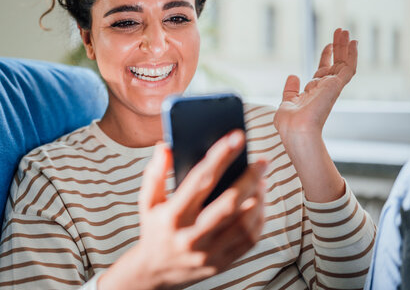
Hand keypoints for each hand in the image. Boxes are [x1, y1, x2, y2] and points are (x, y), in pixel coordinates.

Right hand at [98, 131, 266, 289]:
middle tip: (262, 160)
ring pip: (243, 223)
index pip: (199, 181)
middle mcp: (190, 236)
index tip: (236, 137)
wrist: (154, 273)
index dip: (220, 157)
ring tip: (262, 180)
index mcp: (172, 216)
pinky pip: (248, 241)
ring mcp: (207, 253)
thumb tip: (164, 146)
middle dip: (249, 178)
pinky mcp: (220, 264)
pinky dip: (259, 219)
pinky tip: (260, 203)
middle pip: (228, 204)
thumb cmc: (154, 228)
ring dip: (258, 199)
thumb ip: (155, 173)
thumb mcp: (147, 201)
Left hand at [274, 28, 357, 139]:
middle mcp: (325, 89)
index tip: (328, 45)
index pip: (323, 71)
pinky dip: (352, 55)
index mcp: (314, 92)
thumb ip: (291, 89)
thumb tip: (293, 75)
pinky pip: (349, 68)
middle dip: (338, 48)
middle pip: (335, 64)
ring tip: (345, 31)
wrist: (296, 129)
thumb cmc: (289, 122)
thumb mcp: (287, 101)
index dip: (326, 57)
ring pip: (343, 63)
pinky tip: (353, 42)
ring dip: (344, 47)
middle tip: (340, 31)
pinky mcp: (337, 86)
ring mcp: (332, 87)